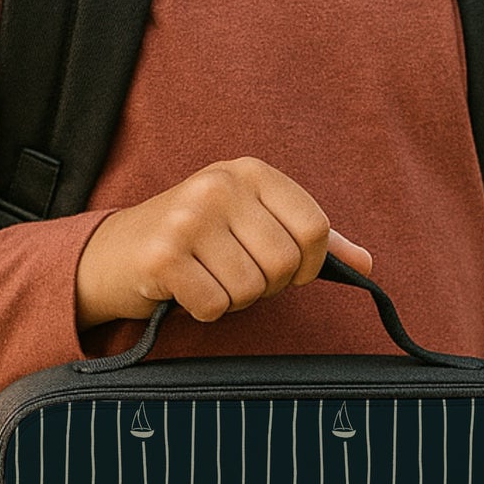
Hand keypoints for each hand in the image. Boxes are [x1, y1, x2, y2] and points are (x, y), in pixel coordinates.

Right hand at [75, 156, 372, 330]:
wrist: (115, 253)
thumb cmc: (196, 243)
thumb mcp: (254, 225)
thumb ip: (309, 240)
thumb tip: (368, 265)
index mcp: (251, 172)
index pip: (315, 228)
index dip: (307, 265)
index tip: (284, 271)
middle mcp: (220, 184)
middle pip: (285, 262)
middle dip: (268, 287)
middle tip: (236, 277)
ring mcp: (188, 217)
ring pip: (251, 289)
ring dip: (234, 300)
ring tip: (208, 280)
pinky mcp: (163, 255)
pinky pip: (215, 306)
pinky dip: (205, 311)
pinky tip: (187, 291)